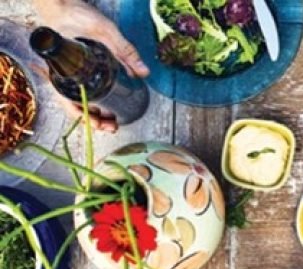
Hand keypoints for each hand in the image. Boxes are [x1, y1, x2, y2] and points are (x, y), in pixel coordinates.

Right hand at [34, 0, 148, 131]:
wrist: (62, 4)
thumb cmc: (77, 16)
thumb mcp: (105, 32)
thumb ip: (125, 51)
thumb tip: (143, 73)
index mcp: (63, 70)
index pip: (68, 102)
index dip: (85, 117)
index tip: (101, 123)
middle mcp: (62, 76)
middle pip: (74, 106)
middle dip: (93, 120)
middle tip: (112, 127)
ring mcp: (67, 75)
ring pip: (77, 101)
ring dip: (93, 113)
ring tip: (111, 122)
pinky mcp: (74, 71)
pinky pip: (80, 92)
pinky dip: (93, 102)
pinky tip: (107, 106)